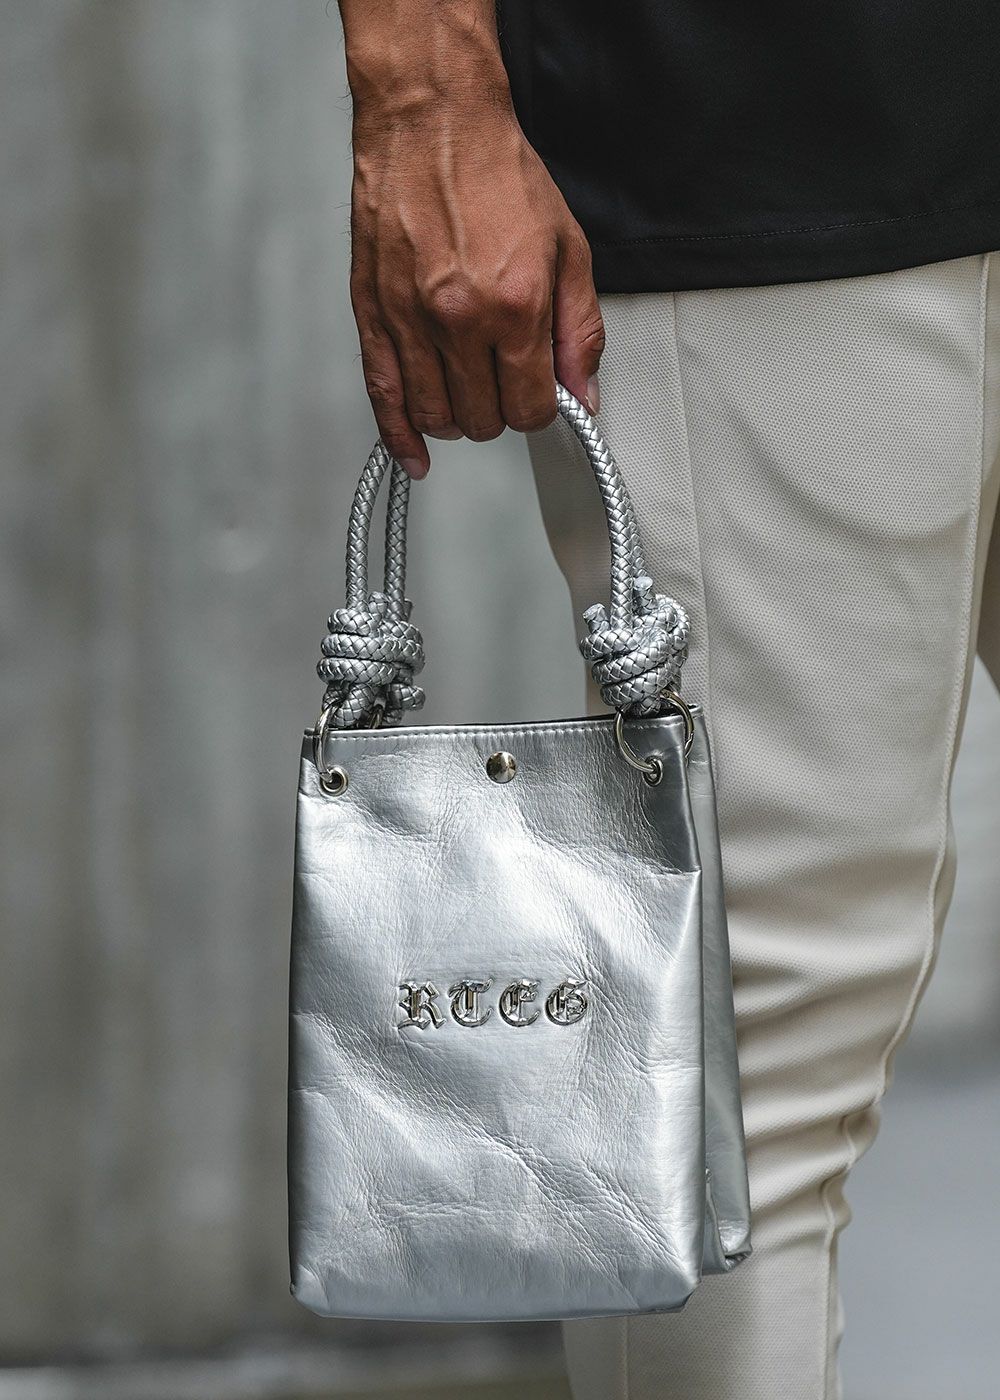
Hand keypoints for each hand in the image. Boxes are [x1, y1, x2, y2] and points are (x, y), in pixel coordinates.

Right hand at [345, 48, 603, 476]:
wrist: (433, 122)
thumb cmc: (499, 175)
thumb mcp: (569, 250)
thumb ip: (579, 332)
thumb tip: (582, 397)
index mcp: (514, 306)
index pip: (530, 408)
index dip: (541, 410)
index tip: (539, 392)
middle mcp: (459, 320)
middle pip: (483, 420)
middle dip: (501, 412)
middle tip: (504, 381)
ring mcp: (410, 321)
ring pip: (436, 417)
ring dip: (457, 419)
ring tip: (468, 392)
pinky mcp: (373, 314)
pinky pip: (383, 396)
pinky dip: (399, 435)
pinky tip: (414, 456)